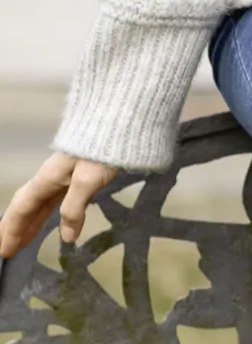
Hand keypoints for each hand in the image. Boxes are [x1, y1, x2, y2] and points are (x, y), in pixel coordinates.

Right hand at [0, 152, 118, 258]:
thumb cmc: (103, 147)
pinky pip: (57, 198)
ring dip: (32, 222)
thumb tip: (66, 238)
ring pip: (42, 202)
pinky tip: (58, 221)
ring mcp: (66, 174)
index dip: (12, 230)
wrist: (121, 118)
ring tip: (25, 241)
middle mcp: (52, 176)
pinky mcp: (81, 172)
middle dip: (16, 227)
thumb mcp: (87, 178)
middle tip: (7, 249)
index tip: (4, 252)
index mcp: (48, 177)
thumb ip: (74, 207)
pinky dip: (51, 213)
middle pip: (27, 204)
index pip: (22, 208)